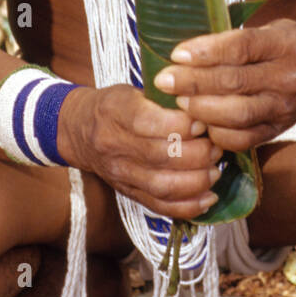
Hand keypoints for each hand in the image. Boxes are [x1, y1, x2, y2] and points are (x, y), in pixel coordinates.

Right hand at [57, 84, 224, 219]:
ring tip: (216, 170)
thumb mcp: (133, 89)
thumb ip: (164, 97)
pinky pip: (160, 206)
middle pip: (161, 157)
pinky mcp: (128, 193)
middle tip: (216, 147)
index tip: (202, 123)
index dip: (181, 125)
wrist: (79, 130)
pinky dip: (188, 207)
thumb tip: (206, 104)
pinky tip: (209, 198)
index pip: (148, 122)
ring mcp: (120, 174)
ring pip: (163, 186)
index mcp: (115, 112)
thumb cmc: (115, 105)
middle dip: (198, 154)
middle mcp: (114, 145)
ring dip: (197, 181)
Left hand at [152, 19, 295, 151]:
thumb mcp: (270, 28)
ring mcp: (285, 107)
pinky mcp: (279, 129)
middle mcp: (288, 77)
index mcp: (286, 44)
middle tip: (165, 81)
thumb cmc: (290, 43)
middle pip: (235, 82)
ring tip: (179, 102)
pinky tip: (201, 123)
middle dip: (193, 83)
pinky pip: (244, 139)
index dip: (206, 52)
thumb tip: (186, 52)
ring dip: (202, 110)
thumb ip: (235, 40)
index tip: (177, 54)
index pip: (241, 47)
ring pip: (237, 114)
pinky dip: (218, 133)